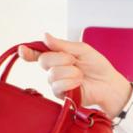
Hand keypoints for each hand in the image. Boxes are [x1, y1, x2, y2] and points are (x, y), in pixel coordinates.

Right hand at [16, 32, 132, 117]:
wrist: (109, 83)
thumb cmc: (97, 66)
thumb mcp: (82, 50)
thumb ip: (63, 45)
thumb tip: (45, 36)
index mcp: (57, 56)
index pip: (37, 53)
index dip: (27, 52)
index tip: (22, 50)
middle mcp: (53, 69)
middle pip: (43, 61)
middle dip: (60, 58)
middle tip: (74, 60)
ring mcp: (56, 83)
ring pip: (52, 74)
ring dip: (69, 71)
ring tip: (80, 73)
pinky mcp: (61, 95)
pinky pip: (58, 86)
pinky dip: (70, 82)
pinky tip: (79, 82)